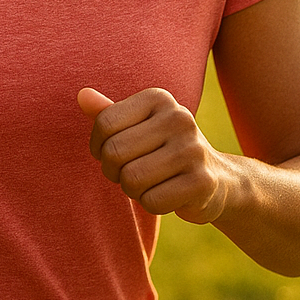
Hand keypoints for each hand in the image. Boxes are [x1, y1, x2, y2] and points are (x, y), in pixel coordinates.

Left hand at [77, 87, 231, 223]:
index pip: (104, 123)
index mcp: (159, 98)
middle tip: (131, 172)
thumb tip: (81, 95)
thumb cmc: (163, 150)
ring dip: (133, 190)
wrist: (217, 179)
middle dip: (114, 171)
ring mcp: (193, 150)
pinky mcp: (202, 182)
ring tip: (151, 182)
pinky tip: (168, 194)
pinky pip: (151, 202)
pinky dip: (151, 204)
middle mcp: (179, 118)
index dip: (99, 147)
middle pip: (114, 152)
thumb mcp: (137, 126)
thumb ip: (107, 113)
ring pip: (131, 179)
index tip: (114, 153)